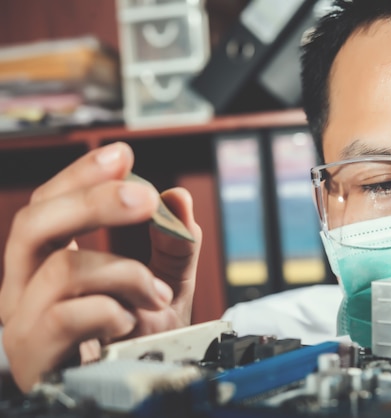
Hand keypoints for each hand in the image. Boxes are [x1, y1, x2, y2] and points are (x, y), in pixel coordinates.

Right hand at [0, 142, 201, 391]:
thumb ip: (172, 246)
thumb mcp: (163, 287)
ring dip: (126, 274)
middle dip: (94, 202)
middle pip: (35, 222)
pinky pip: (70, 314)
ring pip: (63, 267)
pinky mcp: (35, 355)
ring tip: (157, 294)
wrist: (128, 394)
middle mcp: (23, 287)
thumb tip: (178, 198)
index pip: (49, 204)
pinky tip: (130, 323)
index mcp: (47, 263)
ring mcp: (23, 322)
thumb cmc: (136, 342)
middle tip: (144, 198)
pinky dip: (113, 311)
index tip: (122, 154)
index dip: (80, 176)